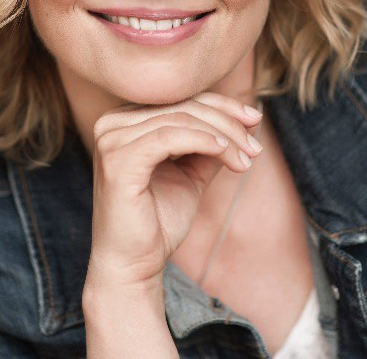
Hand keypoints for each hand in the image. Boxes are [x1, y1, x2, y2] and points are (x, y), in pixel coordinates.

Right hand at [84, 91, 263, 290]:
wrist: (133, 266)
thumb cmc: (158, 222)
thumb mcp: (191, 174)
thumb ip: (210, 146)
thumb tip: (244, 120)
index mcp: (125, 122)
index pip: (180, 99)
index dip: (221, 105)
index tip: (255, 119)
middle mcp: (111, 124)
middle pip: (182, 106)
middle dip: (227, 122)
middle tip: (255, 146)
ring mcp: (111, 140)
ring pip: (180, 119)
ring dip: (222, 136)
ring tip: (247, 158)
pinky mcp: (118, 161)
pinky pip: (169, 137)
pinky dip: (203, 141)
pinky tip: (225, 153)